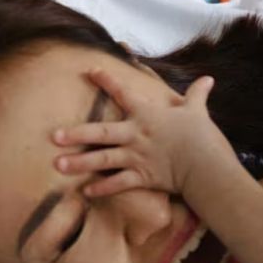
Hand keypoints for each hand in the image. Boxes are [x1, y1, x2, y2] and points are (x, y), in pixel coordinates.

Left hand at [52, 65, 220, 197]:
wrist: (205, 164)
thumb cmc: (201, 135)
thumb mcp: (197, 111)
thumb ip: (197, 95)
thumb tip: (208, 80)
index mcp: (147, 114)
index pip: (123, 92)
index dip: (106, 80)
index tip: (90, 70)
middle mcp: (136, 134)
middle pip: (101, 131)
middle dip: (76, 134)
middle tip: (54, 136)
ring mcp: (137, 156)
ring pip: (102, 159)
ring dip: (79, 163)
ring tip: (58, 165)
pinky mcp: (142, 177)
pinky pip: (118, 184)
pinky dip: (102, 189)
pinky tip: (86, 191)